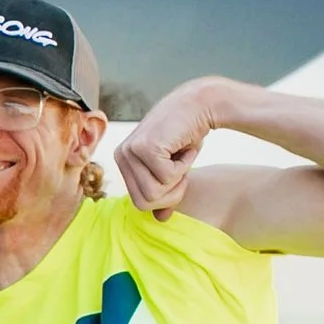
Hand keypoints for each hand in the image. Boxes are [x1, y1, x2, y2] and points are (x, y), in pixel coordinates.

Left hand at [116, 78, 235, 221]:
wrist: (202, 105)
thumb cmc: (187, 135)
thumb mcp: (171, 167)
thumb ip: (163, 191)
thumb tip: (160, 219)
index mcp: (123, 161)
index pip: (140, 202)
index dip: (166, 195)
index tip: (177, 173)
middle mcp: (121, 156)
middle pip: (145, 202)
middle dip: (173, 191)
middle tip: (182, 165)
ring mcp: (130, 151)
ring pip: (155, 193)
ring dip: (179, 177)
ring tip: (181, 153)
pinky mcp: (145, 148)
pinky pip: (168, 177)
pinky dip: (185, 164)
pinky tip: (183, 144)